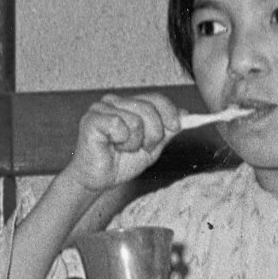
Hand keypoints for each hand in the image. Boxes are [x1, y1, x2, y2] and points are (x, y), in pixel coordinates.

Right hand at [66, 91, 183, 192]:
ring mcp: (101, 108)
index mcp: (128, 103)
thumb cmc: (120, 162)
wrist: (98, 180)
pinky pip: (119, 126)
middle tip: (141, 148)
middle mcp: (114, 101)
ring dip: (134, 143)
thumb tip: (185, 114)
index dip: (170, 112)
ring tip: (122, 148)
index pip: (156, 98)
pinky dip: (121, 142)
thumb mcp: (152, 147)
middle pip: (149, 109)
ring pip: (136, 121)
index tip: (176, 127)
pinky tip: (112, 147)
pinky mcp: (92, 119)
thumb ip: (167, 130)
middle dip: (153, 134)